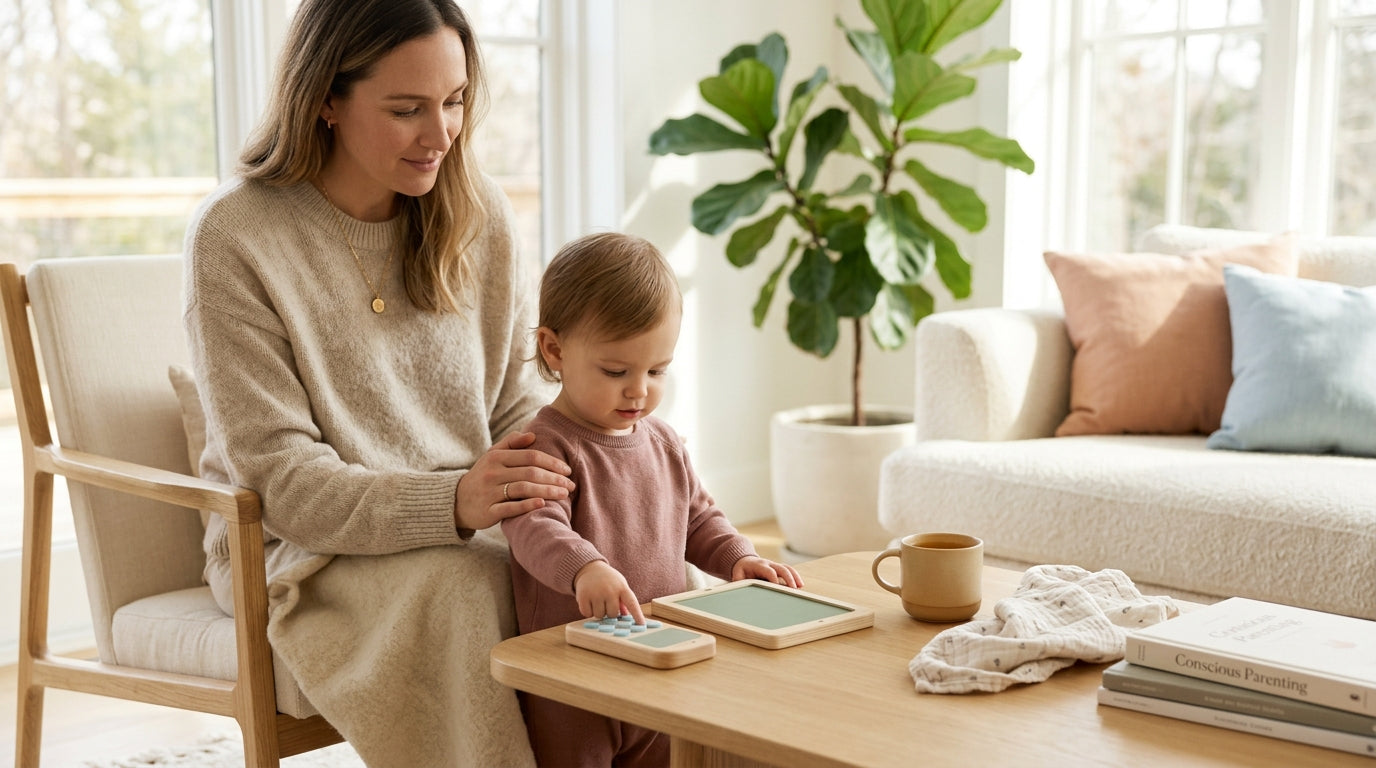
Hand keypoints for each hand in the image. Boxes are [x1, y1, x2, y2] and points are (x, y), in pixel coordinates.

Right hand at [454, 431, 574, 530]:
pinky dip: (527, 505)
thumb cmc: (482, 476)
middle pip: (530, 473)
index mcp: (496, 457)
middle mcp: (492, 473)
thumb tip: (532, 435)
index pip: (530, 456)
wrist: (457, 501)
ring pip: (523, 489)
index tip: (567, 470)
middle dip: (554, 479)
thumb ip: (511, 444)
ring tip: (564, 495)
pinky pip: (510, 508)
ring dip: (547, 491)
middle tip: (571, 485)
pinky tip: (543, 504)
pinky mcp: (488, 511)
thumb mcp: (492, 456)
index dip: (551, 462)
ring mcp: (489, 493)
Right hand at [573, 561, 644, 624]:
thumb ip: (624, 601)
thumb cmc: (608, 580)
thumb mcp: (620, 586)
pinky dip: (588, 611)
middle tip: (606, 602)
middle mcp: (609, 590)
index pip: (632, 603)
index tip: (642, 625)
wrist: (590, 568)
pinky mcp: (583, 596)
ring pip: (599, 615)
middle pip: (612, 614)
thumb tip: (626, 616)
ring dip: (598, 611)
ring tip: (597, 600)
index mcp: (622, 587)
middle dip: (609, 612)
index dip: (637, 615)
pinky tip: (589, 601)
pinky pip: (587, 614)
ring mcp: (596, 593)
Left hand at [732, 556, 802, 588]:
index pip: (769, 571)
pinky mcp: (778, 568)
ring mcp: (774, 565)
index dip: (774, 579)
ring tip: (800, 586)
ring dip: (794, 576)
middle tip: (793, 589)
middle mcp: (768, 563)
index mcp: (758, 565)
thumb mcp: (737, 576)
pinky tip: (800, 584)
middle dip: (788, 578)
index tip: (778, 588)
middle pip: (781, 568)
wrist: (744, 561)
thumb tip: (742, 593)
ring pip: (787, 568)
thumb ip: (740, 583)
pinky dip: (795, 576)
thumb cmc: (741, 571)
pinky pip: (789, 570)